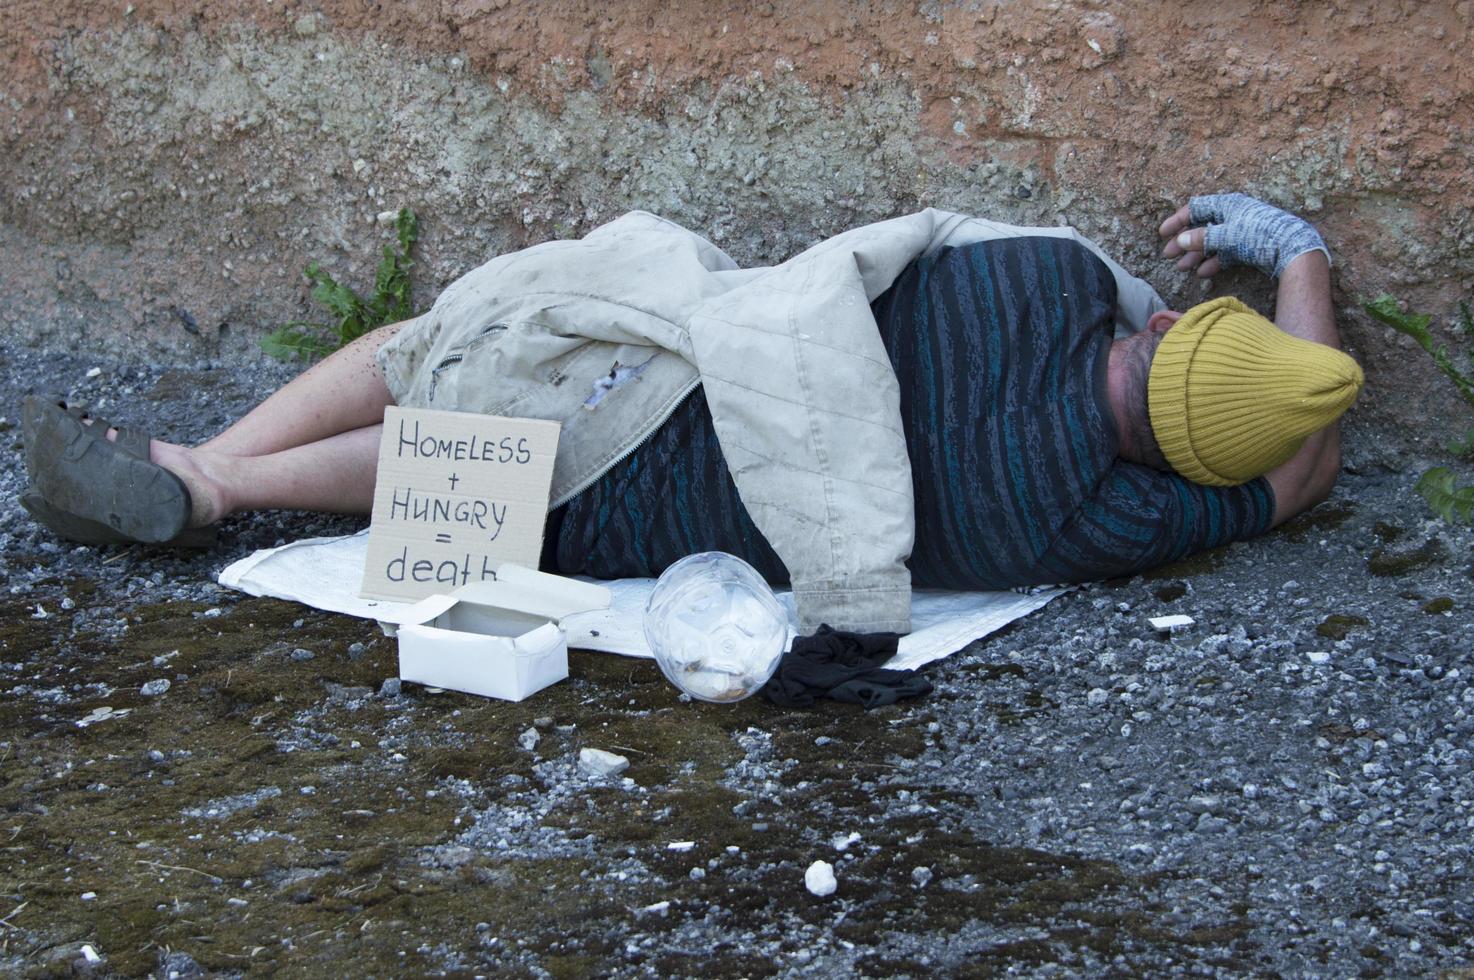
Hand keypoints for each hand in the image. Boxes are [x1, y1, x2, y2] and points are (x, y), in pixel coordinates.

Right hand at [1159, 192, 1328, 278]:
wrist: (1292, 247)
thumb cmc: (1259, 234)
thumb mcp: (1228, 234)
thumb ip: (1203, 237)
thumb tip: (1180, 240)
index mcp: (1227, 205)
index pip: (1195, 208)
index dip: (1178, 221)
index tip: (1163, 234)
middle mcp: (1232, 215)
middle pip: (1201, 226)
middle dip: (1184, 242)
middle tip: (1169, 255)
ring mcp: (1240, 231)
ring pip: (1212, 242)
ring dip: (1196, 255)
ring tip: (1182, 268)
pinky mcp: (1247, 246)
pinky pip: (1224, 253)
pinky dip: (1213, 262)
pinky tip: (1203, 273)